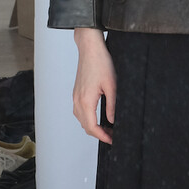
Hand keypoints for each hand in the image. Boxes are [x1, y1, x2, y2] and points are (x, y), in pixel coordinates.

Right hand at [73, 28, 115, 144]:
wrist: (90, 49)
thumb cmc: (101, 63)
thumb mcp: (112, 86)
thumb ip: (112, 106)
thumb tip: (112, 121)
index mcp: (86, 100)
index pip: (92, 127)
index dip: (102, 136)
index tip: (112, 140)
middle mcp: (77, 100)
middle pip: (86, 126)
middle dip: (98, 134)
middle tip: (112, 135)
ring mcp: (75, 97)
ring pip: (82, 120)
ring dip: (93, 127)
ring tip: (107, 128)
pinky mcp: (76, 93)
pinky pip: (79, 112)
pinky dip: (88, 119)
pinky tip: (98, 118)